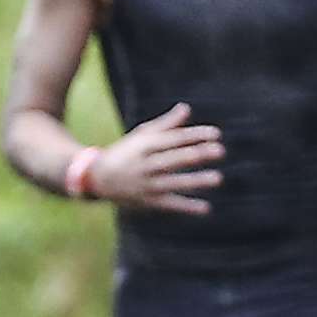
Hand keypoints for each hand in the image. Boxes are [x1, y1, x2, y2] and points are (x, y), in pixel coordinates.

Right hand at [84, 101, 223, 213]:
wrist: (96, 178)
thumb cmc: (125, 152)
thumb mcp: (142, 135)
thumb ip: (166, 124)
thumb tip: (186, 108)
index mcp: (145, 144)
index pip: (174, 138)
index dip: (195, 135)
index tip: (216, 134)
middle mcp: (145, 164)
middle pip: (174, 158)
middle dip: (197, 154)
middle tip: (220, 150)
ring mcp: (146, 184)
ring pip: (174, 182)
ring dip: (196, 181)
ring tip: (218, 178)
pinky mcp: (147, 202)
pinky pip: (169, 204)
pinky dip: (187, 207)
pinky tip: (206, 208)